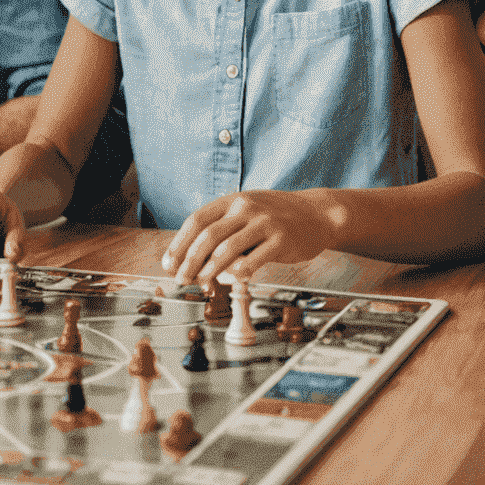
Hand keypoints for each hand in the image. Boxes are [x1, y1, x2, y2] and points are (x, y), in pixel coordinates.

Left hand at [161, 189, 337, 285]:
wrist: (316, 213)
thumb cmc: (274, 216)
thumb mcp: (245, 211)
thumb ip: (222, 228)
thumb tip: (192, 256)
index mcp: (230, 201)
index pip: (196, 221)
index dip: (179, 243)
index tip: (168, 262)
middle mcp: (244, 209)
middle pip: (208, 236)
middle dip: (189, 260)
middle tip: (180, 279)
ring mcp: (263, 223)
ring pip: (228, 248)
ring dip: (210, 269)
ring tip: (201, 283)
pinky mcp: (281, 240)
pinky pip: (256, 258)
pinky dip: (242, 272)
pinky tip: (235, 281)